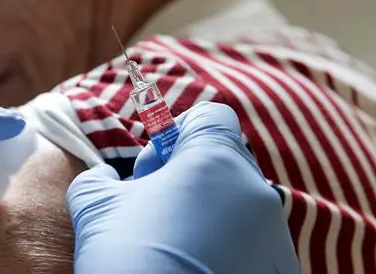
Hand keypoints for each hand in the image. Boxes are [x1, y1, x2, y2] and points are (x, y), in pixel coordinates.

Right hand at [67, 102, 299, 273]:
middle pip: (224, 161)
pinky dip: (225, 249)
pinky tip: (191, 268)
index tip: (152, 168)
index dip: (176, 133)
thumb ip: (98, 179)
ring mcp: (274, 237)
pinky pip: (252, 245)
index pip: (212, 117)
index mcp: (216, 161)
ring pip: (239, 206)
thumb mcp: (95, 209)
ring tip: (169, 246)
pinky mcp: (280, 271)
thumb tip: (104, 177)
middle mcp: (256, 192)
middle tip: (151, 208)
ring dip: (205, 215)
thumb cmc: (131, 260)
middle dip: (186, 177)